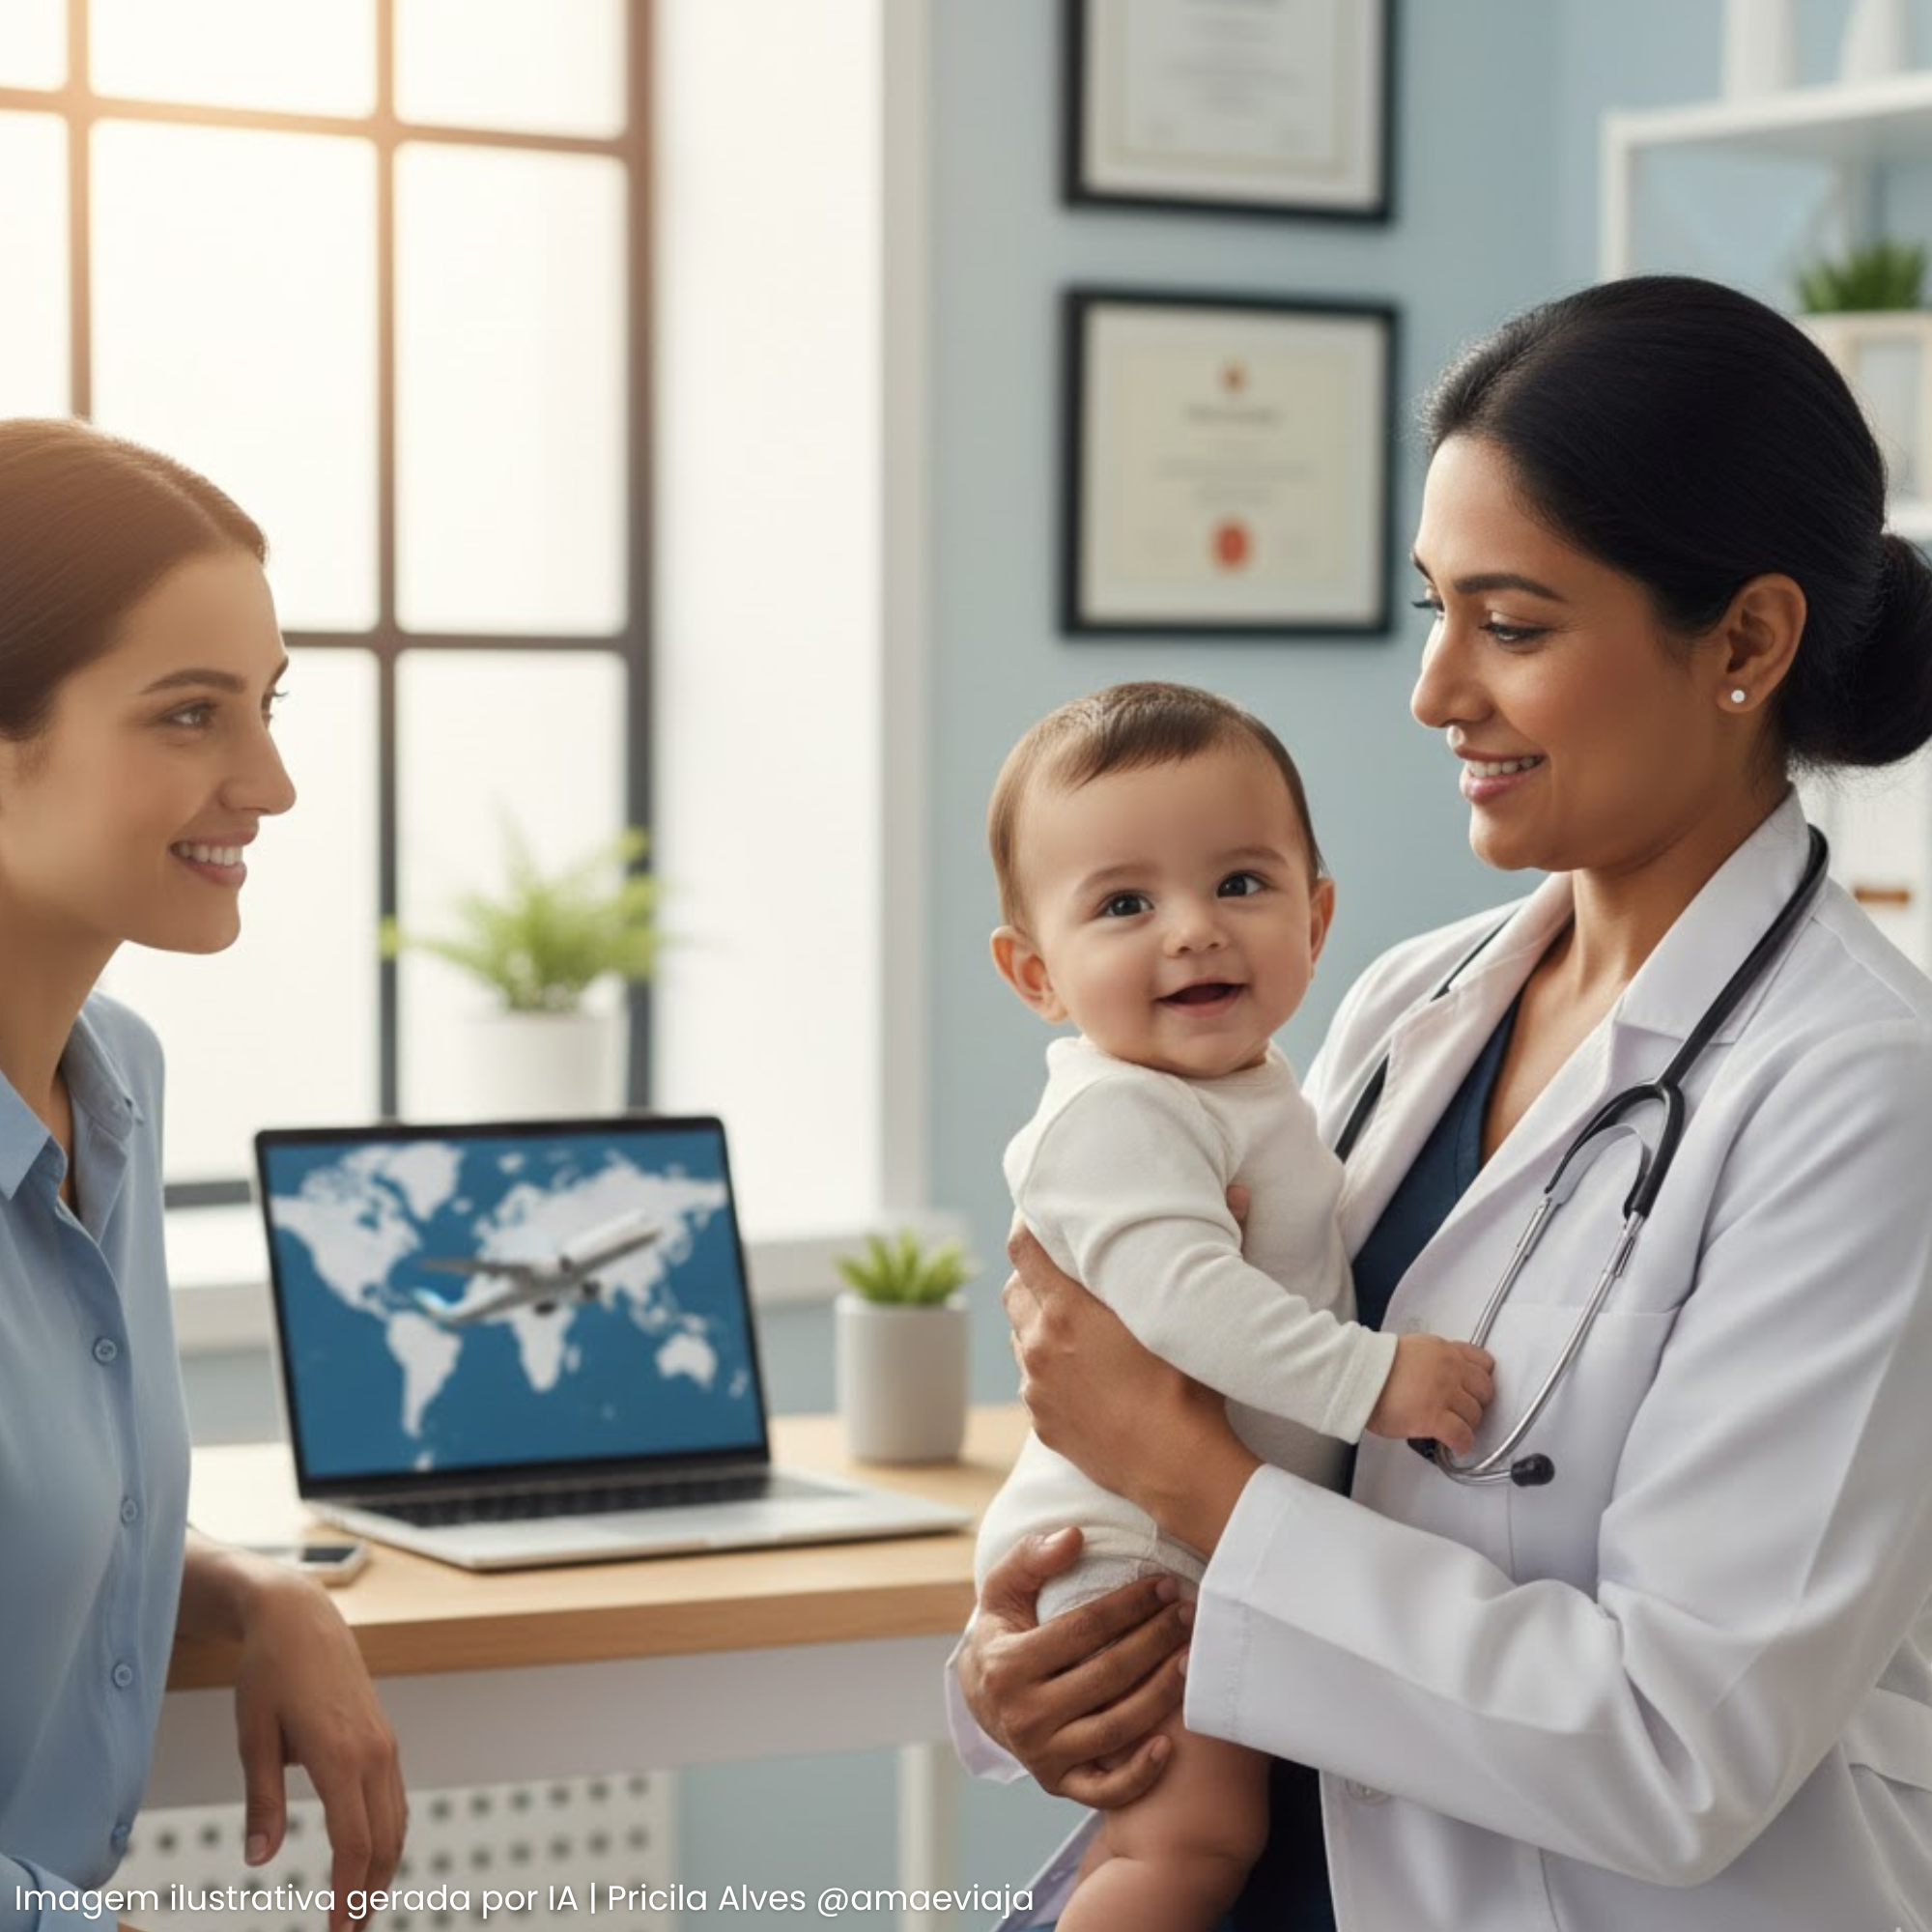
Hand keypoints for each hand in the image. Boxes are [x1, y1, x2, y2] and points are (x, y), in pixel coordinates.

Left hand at [228, 1562, 405, 1930]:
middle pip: (384, 1841)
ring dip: (381, 1869)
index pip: (354, 1843)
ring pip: (396, 1822)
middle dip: (369, 1894)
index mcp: (341, 1755)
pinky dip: (387, 1837)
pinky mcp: (384, 1739)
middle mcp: (374, 1751)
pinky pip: (395, 1799)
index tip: (336, 1931)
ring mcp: (385, 1744)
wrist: (302, 1618)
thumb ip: (262, 1801)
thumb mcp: (253, 1738)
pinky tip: (367, 1856)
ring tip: (358, 1908)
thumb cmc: (271, 1673)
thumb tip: (259, 1858)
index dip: (347, 1895)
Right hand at [957, 1528, 1190, 1806]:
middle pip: (1107, 1676)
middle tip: (1188, 1615)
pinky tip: (1170, 1744)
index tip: (1164, 1585)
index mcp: (1007, 1665)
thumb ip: (1031, 1557)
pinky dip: (1140, 1774)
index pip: (1083, 1630)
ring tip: (1191, 1660)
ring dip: (1162, 1694)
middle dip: (1155, 1640)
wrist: (982, 1696)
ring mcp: (1042, 1755)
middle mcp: (1023, 1716)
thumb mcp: (1002, 1589)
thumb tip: (1074, 1536)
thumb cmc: (1004, 1631)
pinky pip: (1106, 1790)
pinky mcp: (1060, 1784)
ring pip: (1115, 1728)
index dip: (1129, 1605)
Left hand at [1005, 1224, 1258, 1553]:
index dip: (1028, 1226)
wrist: (1178, 1468)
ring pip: (1022, 1336)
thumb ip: (1220, 1241)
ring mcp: (1036, 1386)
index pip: (1023, 1249)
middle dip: (1035, 1276)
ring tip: (1077, 1325)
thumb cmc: (1190, 1386)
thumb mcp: (1196, 1309)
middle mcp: (1039, 1344)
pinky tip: (1084, 1373)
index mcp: (1067, 1309)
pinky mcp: (1041, 1421)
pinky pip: (1034, 1382)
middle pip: (1015, 1289)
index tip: (1043, 1217)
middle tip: (1068, 1273)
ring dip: (1039, 1324)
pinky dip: (1049, 1369)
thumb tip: (1240, 1192)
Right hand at [1366, 1333, 1495, 1454]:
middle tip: (1463, 1411)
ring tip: (1454, 1429)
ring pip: (1474, 1415)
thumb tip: (1441, 1376)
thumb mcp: (1412, 1348)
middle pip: (1484, 1391)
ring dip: (1466, 1424)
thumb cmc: (1373, 1364)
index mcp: (1443, 1350)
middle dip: (1476, 1403)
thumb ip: (1434, 1359)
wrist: (1355, 1374)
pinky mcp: (1434, 1417)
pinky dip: (1461, 1444)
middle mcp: (1449, 1369)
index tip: (1475, 1389)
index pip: (1483, 1362)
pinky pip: (1462, 1436)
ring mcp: (1444, 1393)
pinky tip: (1455, 1446)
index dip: (1481, 1379)